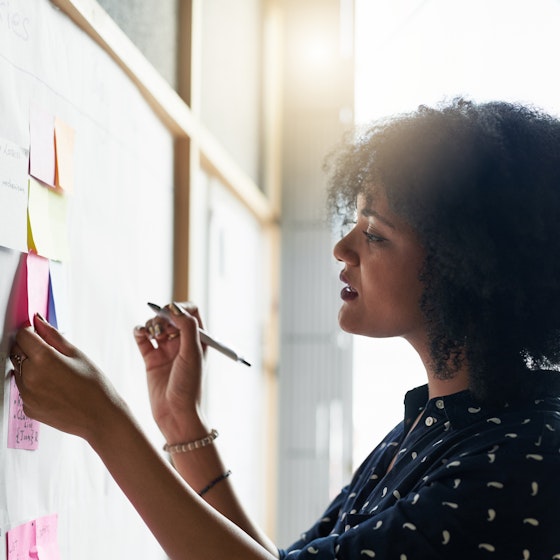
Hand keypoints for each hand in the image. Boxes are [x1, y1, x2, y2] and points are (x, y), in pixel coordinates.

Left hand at [10, 314, 121, 442]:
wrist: (100, 417)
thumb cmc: (94, 386)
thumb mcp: (77, 355)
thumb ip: (53, 336)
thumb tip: (38, 321)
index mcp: (44, 359)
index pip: (23, 335)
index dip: (31, 331)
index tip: (39, 334)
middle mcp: (30, 377)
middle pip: (17, 352)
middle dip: (29, 348)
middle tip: (51, 354)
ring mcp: (26, 395)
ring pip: (19, 370)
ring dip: (30, 367)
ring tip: (55, 374)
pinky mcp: (27, 408)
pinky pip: (23, 389)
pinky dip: (33, 384)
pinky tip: (53, 388)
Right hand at [133, 302, 207, 441]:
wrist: (175, 414)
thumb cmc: (189, 386)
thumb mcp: (192, 354)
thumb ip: (186, 328)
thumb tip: (175, 307)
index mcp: (198, 339)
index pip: (190, 311)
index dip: (179, 308)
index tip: (169, 314)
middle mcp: (182, 342)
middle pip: (170, 316)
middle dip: (162, 316)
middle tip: (160, 328)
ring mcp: (166, 350)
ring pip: (155, 325)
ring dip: (151, 324)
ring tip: (151, 334)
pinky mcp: (151, 359)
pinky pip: (142, 338)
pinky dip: (139, 331)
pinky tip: (140, 333)